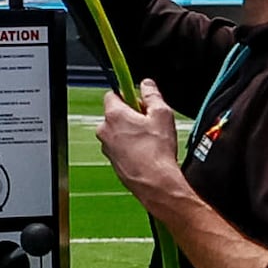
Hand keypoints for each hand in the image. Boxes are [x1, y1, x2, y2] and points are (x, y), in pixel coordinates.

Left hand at [94, 79, 189, 207]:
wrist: (155, 182)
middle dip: (131, 113)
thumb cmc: (157, 153)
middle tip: (149, 121)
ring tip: (150, 139)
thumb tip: (147, 85)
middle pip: (115, 112)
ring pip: (117, 130)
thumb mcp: (162, 114)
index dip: (129, 95)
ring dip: (130, 130)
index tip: (139, 99)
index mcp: (114, 115)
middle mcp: (105, 130)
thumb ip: (152, 95)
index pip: (113, 93)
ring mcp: (107, 146)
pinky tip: (145, 151)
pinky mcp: (112, 160)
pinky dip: (129, 145)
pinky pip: (119, 145)